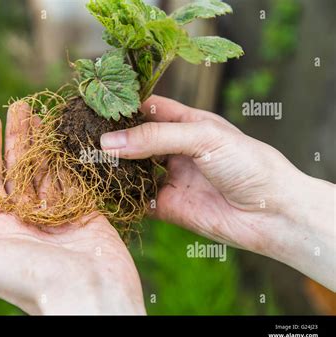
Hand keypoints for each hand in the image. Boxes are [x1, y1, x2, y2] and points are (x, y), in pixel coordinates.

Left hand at [0, 104, 144, 314]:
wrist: (89, 297)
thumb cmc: (32, 280)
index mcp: (4, 229)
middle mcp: (30, 221)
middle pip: (20, 169)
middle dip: (18, 137)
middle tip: (20, 105)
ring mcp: (60, 216)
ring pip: (48, 171)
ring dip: (43, 142)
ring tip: (42, 114)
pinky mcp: (87, 214)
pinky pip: (75, 180)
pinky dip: (70, 159)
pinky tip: (68, 138)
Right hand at [100, 95, 334, 290]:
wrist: (270, 213)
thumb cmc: (247, 163)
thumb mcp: (202, 137)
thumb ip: (155, 137)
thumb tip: (107, 141)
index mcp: (187, 123)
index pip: (149, 108)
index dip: (124, 106)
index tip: (95, 106)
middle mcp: (176, 149)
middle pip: (136, 139)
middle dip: (113, 138)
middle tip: (82, 135)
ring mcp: (170, 177)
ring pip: (133, 169)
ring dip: (114, 166)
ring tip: (86, 159)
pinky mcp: (167, 206)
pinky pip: (138, 198)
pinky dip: (122, 195)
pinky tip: (104, 188)